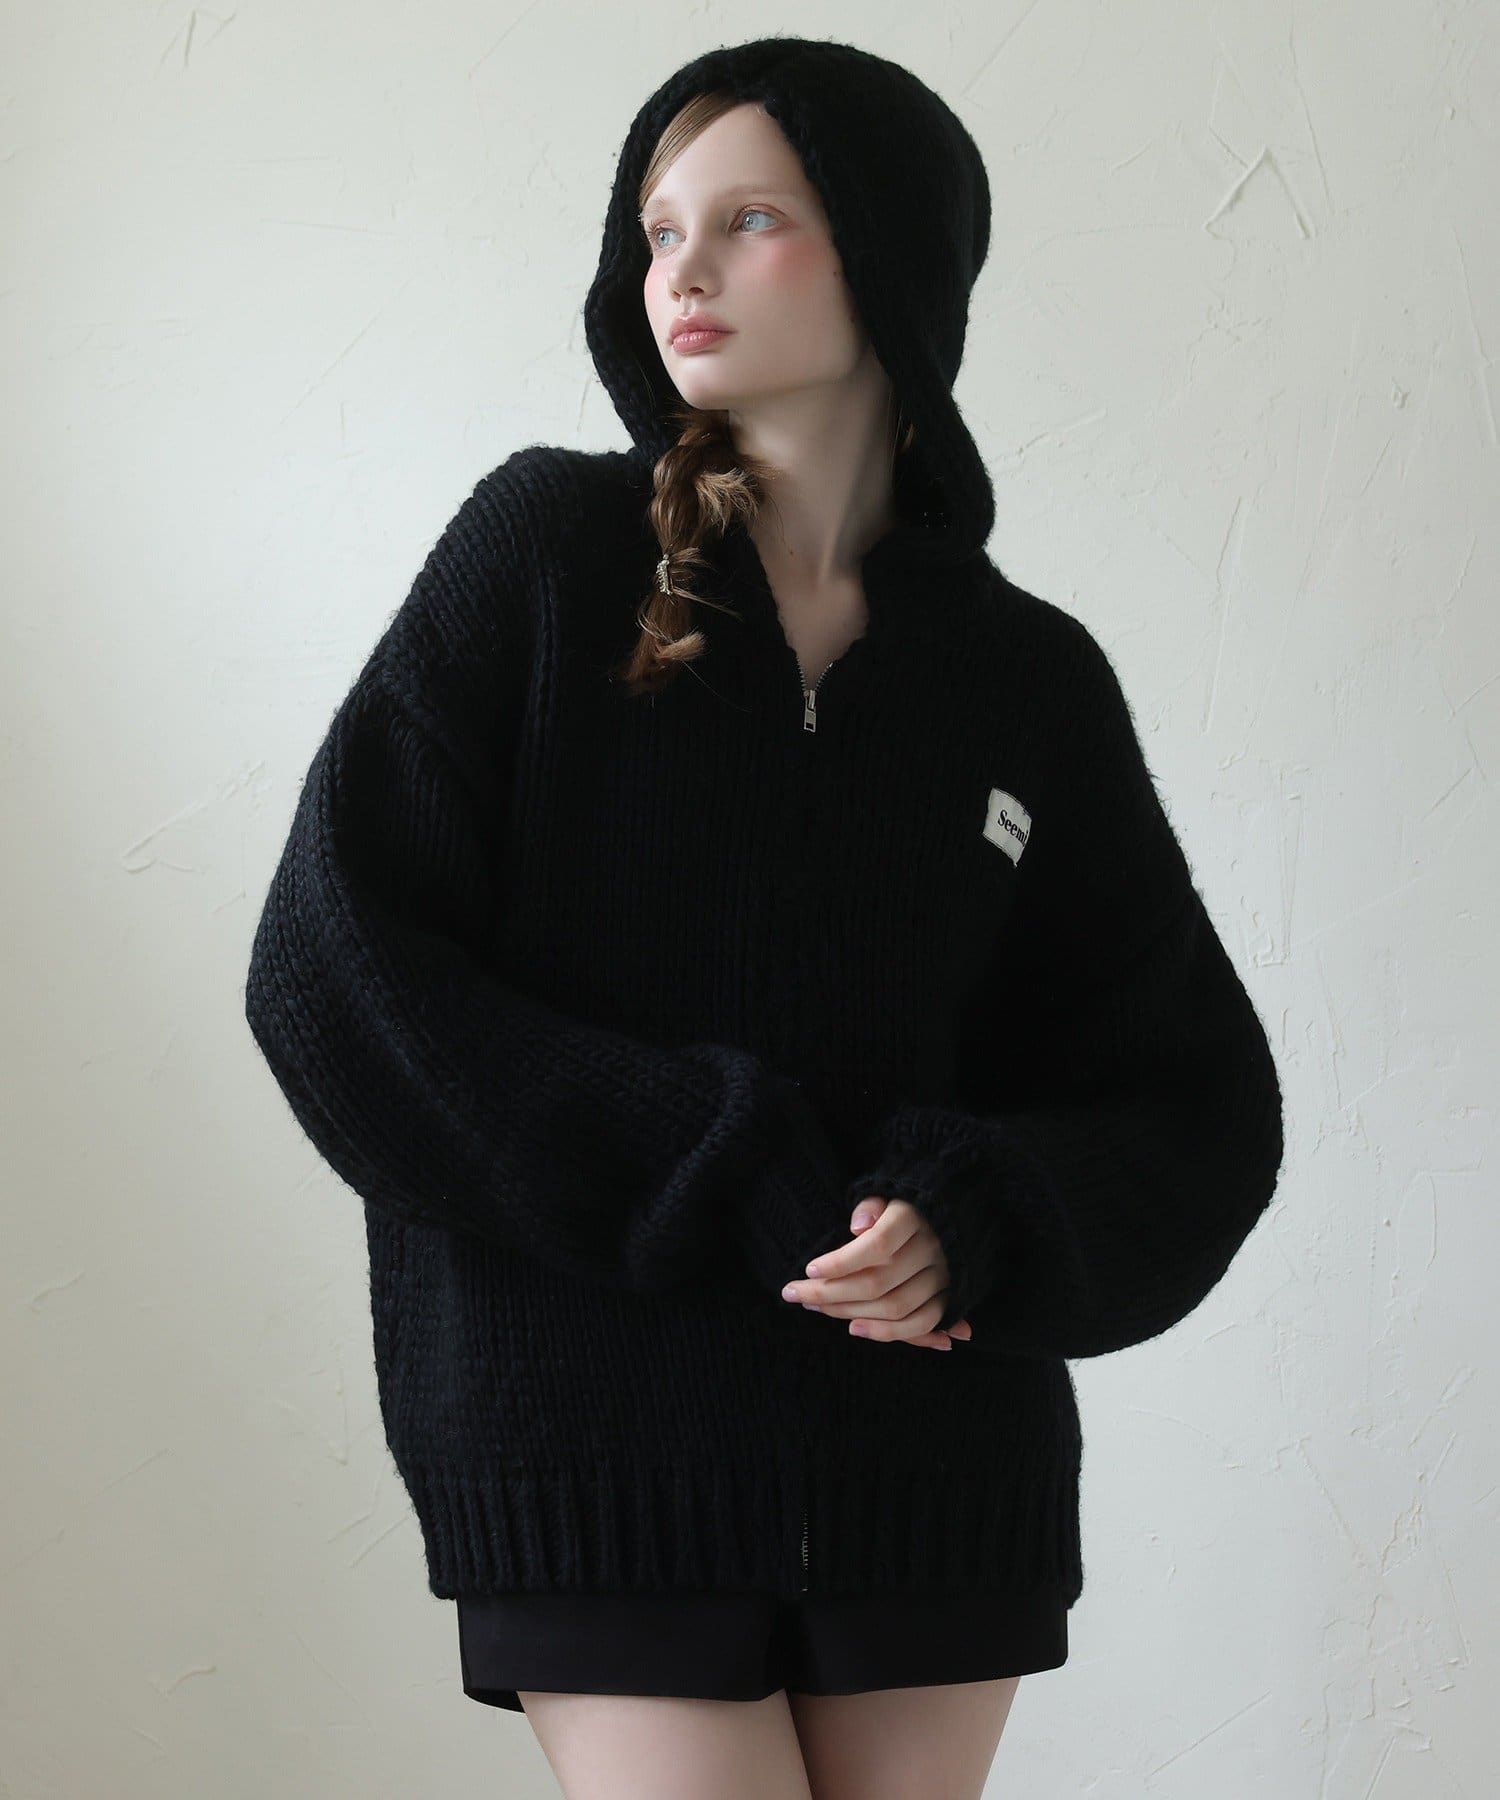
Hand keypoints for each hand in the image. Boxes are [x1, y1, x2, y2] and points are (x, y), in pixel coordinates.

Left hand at [781, 1195, 973, 1349]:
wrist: (948, 1215)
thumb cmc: (902, 1205)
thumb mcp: (886, 1193)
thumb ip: (869, 1205)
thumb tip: (858, 1226)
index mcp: (914, 1218)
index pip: (877, 1244)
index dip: (841, 1261)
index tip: (809, 1268)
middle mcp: (931, 1249)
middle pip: (878, 1281)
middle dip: (830, 1292)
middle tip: (794, 1292)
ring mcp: (942, 1276)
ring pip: (894, 1307)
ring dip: (849, 1313)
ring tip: (814, 1306)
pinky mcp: (948, 1297)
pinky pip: (921, 1324)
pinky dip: (887, 1333)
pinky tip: (854, 1328)